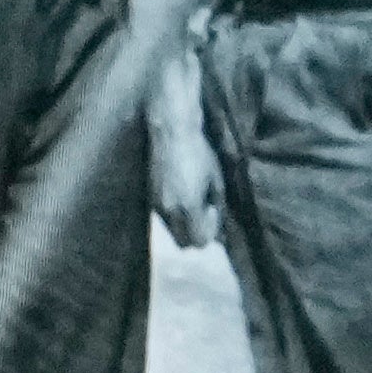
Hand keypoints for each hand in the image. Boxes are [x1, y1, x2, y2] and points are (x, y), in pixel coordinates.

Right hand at [151, 77, 222, 250]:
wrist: (171, 130)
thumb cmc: (199, 152)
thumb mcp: (217, 179)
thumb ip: (218, 206)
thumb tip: (221, 228)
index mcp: (187, 207)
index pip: (199, 241)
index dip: (210, 230)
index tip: (214, 209)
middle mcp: (168, 210)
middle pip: (183, 242)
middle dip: (195, 233)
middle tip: (205, 211)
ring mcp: (156, 203)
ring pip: (172, 229)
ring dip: (184, 223)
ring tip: (194, 198)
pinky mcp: (149, 195)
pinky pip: (164, 215)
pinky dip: (174, 212)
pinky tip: (182, 191)